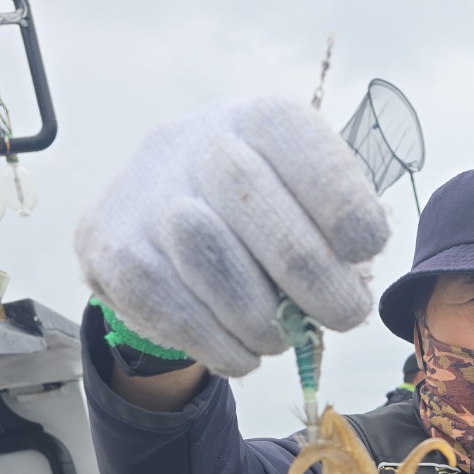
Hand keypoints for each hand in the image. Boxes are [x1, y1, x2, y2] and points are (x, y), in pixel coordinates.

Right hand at [75, 98, 389, 376]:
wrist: (160, 216)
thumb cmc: (260, 213)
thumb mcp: (306, 201)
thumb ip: (334, 235)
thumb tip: (346, 291)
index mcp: (260, 120)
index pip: (305, 149)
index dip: (345, 210)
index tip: (362, 250)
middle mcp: (198, 143)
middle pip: (257, 205)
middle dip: (316, 280)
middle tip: (342, 314)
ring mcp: (147, 196)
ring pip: (212, 263)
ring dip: (263, 321)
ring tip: (279, 336)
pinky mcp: (111, 251)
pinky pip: (174, 313)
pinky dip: (222, 347)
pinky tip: (242, 352)